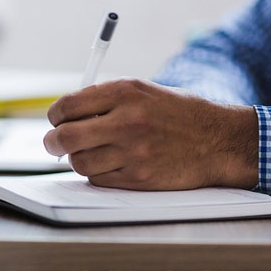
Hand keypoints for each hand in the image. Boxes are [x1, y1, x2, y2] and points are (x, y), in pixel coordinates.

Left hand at [43, 78, 258, 189]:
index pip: (67, 106)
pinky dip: (97, 174)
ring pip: (79, 162)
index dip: (55, 116)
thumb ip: (104, 99)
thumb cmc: (177, 113)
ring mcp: (133, 152)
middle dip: (53, 142)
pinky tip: (110, 164)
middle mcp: (127, 120)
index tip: (56, 120)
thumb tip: (65, 115)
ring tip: (89, 153)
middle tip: (54, 143)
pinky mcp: (139, 178)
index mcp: (125, 91)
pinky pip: (98, 179)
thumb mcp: (143, 91)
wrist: (218, 140)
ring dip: (77, 159)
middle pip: (65, 137)